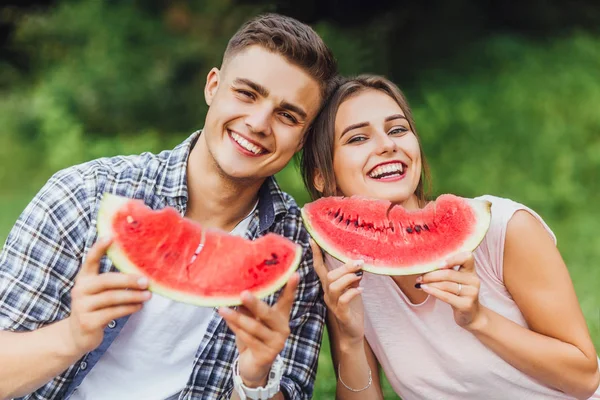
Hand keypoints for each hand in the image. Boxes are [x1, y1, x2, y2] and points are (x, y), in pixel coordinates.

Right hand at [66, 237, 151, 354]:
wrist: (77, 335)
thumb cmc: (95, 307)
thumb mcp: (98, 292)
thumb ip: (112, 281)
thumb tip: (141, 271)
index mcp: (84, 278)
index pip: (90, 260)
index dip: (99, 248)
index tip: (111, 237)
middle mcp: (80, 290)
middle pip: (107, 280)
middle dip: (129, 280)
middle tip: (147, 281)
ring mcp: (82, 306)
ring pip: (112, 298)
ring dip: (133, 296)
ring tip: (148, 295)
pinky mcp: (87, 322)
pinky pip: (112, 313)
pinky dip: (128, 309)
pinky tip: (138, 306)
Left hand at [218, 272, 298, 387]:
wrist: (252, 366)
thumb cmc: (252, 338)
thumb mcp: (251, 320)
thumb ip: (248, 309)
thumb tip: (238, 293)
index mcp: (280, 317)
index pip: (287, 301)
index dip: (291, 288)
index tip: (295, 274)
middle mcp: (282, 329)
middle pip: (268, 313)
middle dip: (255, 303)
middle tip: (243, 294)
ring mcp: (276, 343)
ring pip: (254, 327)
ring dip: (237, 317)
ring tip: (222, 309)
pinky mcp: (267, 355)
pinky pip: (248, 338)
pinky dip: (236, 328)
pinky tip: (227, 320)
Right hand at [310, 239, 364, 346]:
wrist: (352, 333)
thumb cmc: (352, 310)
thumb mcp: (353, 289)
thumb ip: (353, 277)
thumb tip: (358, 262)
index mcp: (329, 286)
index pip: (319, 268)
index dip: (316, 254)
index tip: (313, 239)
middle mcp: (328, 294)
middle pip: (329, 276)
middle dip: (344, 267)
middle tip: (359, 262)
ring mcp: (333, 304)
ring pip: (333, 286)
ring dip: (348, 278)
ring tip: (360, 275)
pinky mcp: (341, 314)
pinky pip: (342, 301)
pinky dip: (352, 292)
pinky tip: (361, 290)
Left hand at [417, 252, 483, 328]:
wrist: (471, 315)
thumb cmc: (459, 294)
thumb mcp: (456, 281)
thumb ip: (446, 271)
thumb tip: (424, 265)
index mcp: (471, 271)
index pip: (467, 257)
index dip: (452, 259)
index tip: (438, 264)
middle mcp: (473, 280)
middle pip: (449, 273)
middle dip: (431, 275)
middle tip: (419, 277)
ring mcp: (471, 293)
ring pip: (445, 285)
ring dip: (430, 283)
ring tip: (420, 283)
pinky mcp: (466, 304)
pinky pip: (445, 296)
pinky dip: (432, 291)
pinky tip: (424, 288)